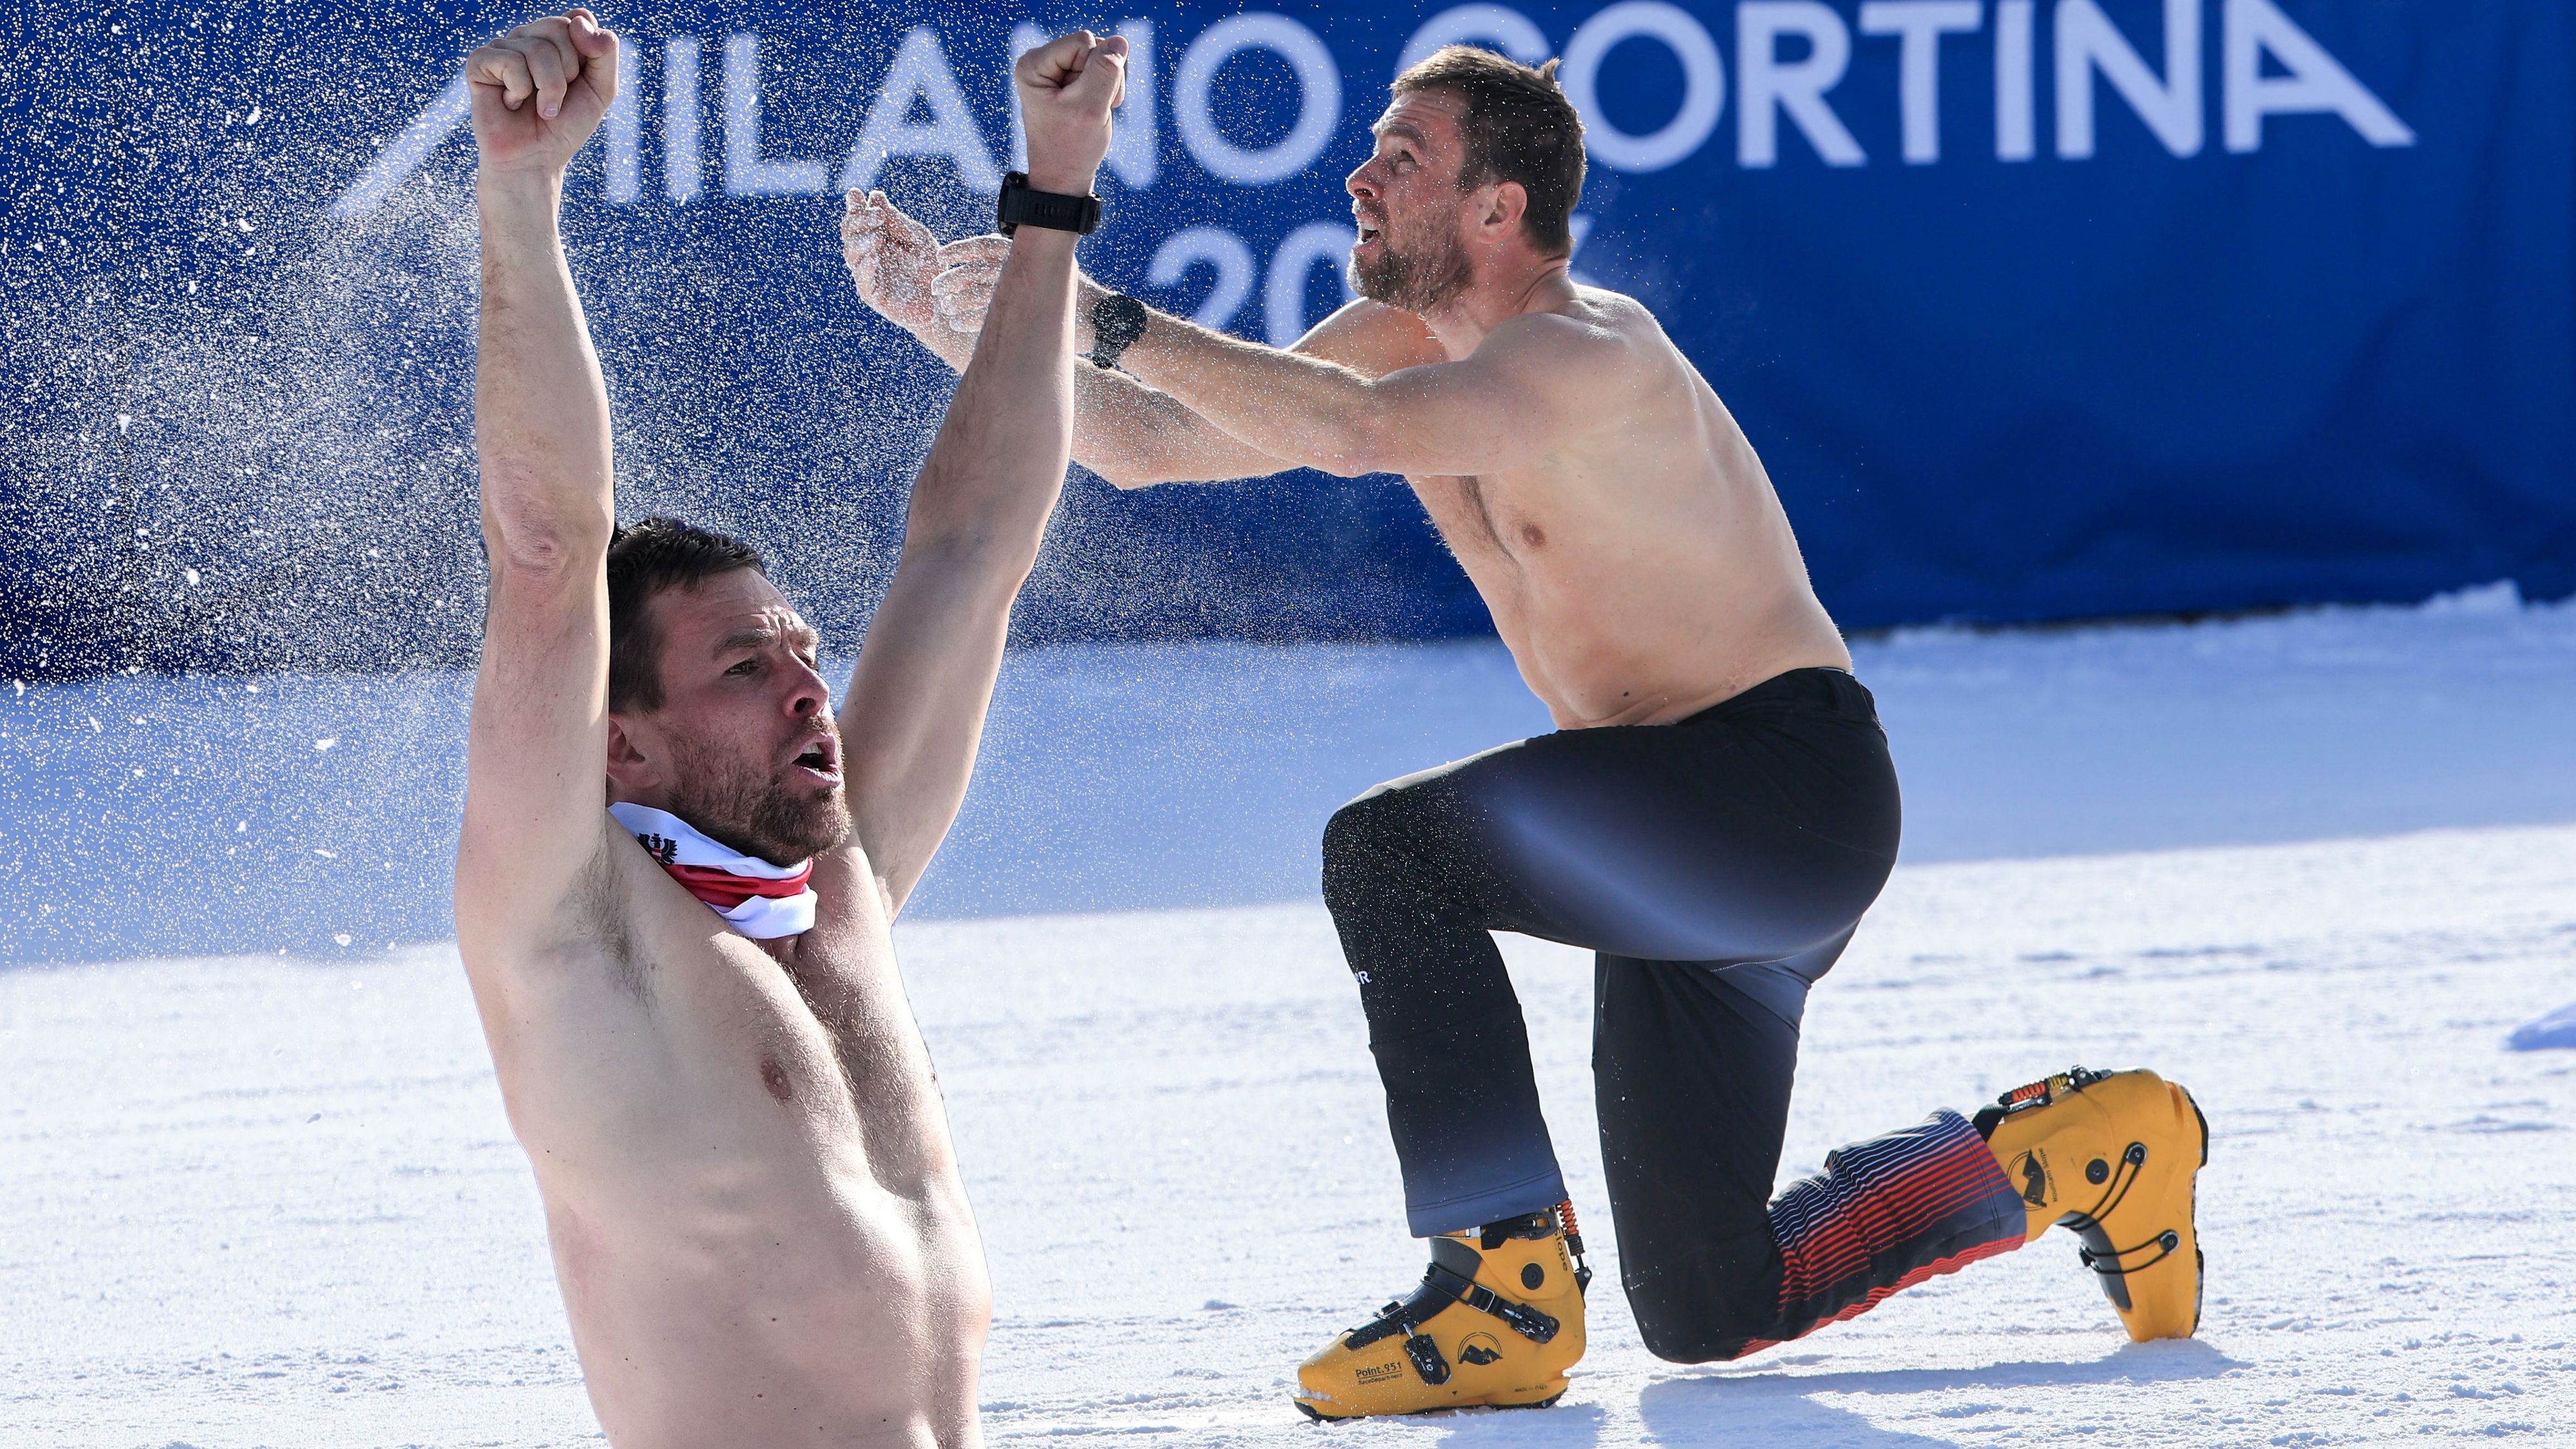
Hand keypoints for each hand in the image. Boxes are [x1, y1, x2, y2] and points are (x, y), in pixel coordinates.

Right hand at [468, 10, 618, 179]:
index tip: (580, 79)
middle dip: (568, 72)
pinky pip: (509, 62)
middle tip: (558, 98)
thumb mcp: (600, 90)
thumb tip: (578, 19)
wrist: (534, 160)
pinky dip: (519, 91)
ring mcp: (502, 47)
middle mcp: (528, 37)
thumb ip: (605, 52)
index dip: (588, 51)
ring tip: (538, 108)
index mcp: (556, 39)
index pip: (579, 19)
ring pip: (536, 49)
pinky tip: (511, 104)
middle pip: (559, 28)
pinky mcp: (479, 62)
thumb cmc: (565, 127)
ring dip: (548, 89)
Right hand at [841, 190, 941, 333]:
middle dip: (859, 221)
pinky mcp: (873, 295)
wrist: (943, 300)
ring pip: (851, 255)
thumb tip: (875, 196)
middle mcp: (868, 253)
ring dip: (861, 243)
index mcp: (877, 237)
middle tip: (878, 216)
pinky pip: (863, 280)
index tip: (855, 193)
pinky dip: (865, 268)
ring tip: (876, 237)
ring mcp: (869, 274)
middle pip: (850, 233)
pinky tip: (873, 257)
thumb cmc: (931, 268)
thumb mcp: (918, 239)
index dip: (854, 206)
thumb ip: (897, 221)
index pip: (859, 218)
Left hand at [932, 244, 1114, 345]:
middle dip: (952, 277)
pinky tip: (957, 324)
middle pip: (977, 268)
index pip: (986, 246)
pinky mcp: (1028, 313)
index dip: (961, 250)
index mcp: (1028, 252)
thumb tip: (996, 269)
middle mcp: (1027, 266)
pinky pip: (990, 315)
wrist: (1105, 320)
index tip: (941, 256)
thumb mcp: (1051, 272)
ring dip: (957, 299)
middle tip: (934, 286)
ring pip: (979, 291)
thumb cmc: (1075, 298)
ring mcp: (1028, 290)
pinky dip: (970, 319)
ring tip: (943, 308)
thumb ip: (1025, 267)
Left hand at [1014, 31, 1126, 195]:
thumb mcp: (1091, 108)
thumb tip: (1119, 41)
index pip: (1084, 42)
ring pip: (1102, 57)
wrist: (1063, 177)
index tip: (1084, 102)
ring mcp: (1055, 68)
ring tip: (1091, 111)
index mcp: (1033, 64)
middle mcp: (1041, 60)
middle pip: (1093, 46)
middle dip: (1103, 78)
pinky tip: (1094, 109)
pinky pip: (1102, 68)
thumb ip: (1106, 71)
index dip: (1095, 71)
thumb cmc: (1072, 147)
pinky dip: (1106, 90)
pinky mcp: (1069, 77)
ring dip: (1108, 86)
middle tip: (1090, 110)